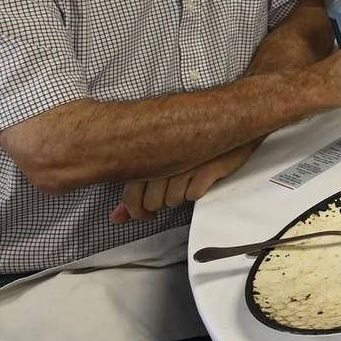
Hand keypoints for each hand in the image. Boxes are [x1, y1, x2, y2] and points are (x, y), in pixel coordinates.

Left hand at [110, 140, 259, 222]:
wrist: (224, 122)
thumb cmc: (186, 144)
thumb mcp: (155, 165)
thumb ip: (134, 192)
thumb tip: (116, 218)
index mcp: (144, 156)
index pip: (130, 198)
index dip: (137, 212)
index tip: (146, 213)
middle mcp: (162, 159)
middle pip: (153, 203)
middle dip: (162, 203)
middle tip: (170, 194)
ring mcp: (185, 163)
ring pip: (174, 200)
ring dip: (181, 196)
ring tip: (186, 182)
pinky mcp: (207, 167)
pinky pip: (195, 194)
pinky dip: (198, 190)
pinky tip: (199, 178)